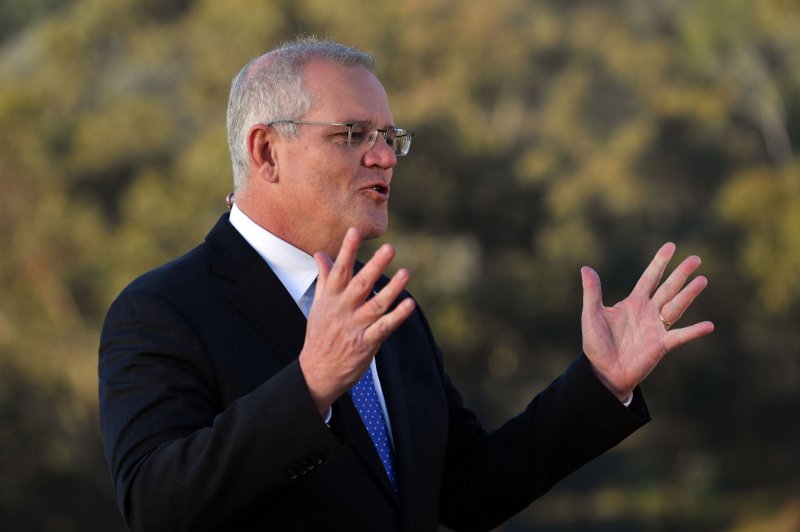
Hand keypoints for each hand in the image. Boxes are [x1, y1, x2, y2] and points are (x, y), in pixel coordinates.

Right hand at [299, 228, 415, 414]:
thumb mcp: (318, 305)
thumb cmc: (320, 335)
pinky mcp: (366, 343)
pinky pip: (384, 327)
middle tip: (390, 248)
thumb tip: (320, 254)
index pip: (339, 269)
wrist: (317, 372)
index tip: (354, 231)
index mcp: (331, 298)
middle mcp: (342, 310)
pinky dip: (397, 316)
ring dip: (392, 289)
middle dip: (375, 265)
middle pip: (360, 284)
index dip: (347, 250)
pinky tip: (409, 304)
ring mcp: (355, 327)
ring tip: (406, 273)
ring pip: (376, 304)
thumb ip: (324, 278)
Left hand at [580, 243, 713, 400]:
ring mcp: (657, 328)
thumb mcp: (591, 315)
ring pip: (676, 306)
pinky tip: (708, 326)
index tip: (671, 246)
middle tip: (696, 258)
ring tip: (702, 280)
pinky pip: (680, 336)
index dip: (659, 262)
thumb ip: (592, 292)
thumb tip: (586, 268)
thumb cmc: (596, 344)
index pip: (649, 278)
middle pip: (668, 288)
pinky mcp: (661, 345)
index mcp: (633, 303)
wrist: (603, 372)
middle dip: (681, 274)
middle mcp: (648, 312)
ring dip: (689, 294)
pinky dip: (694, 331)